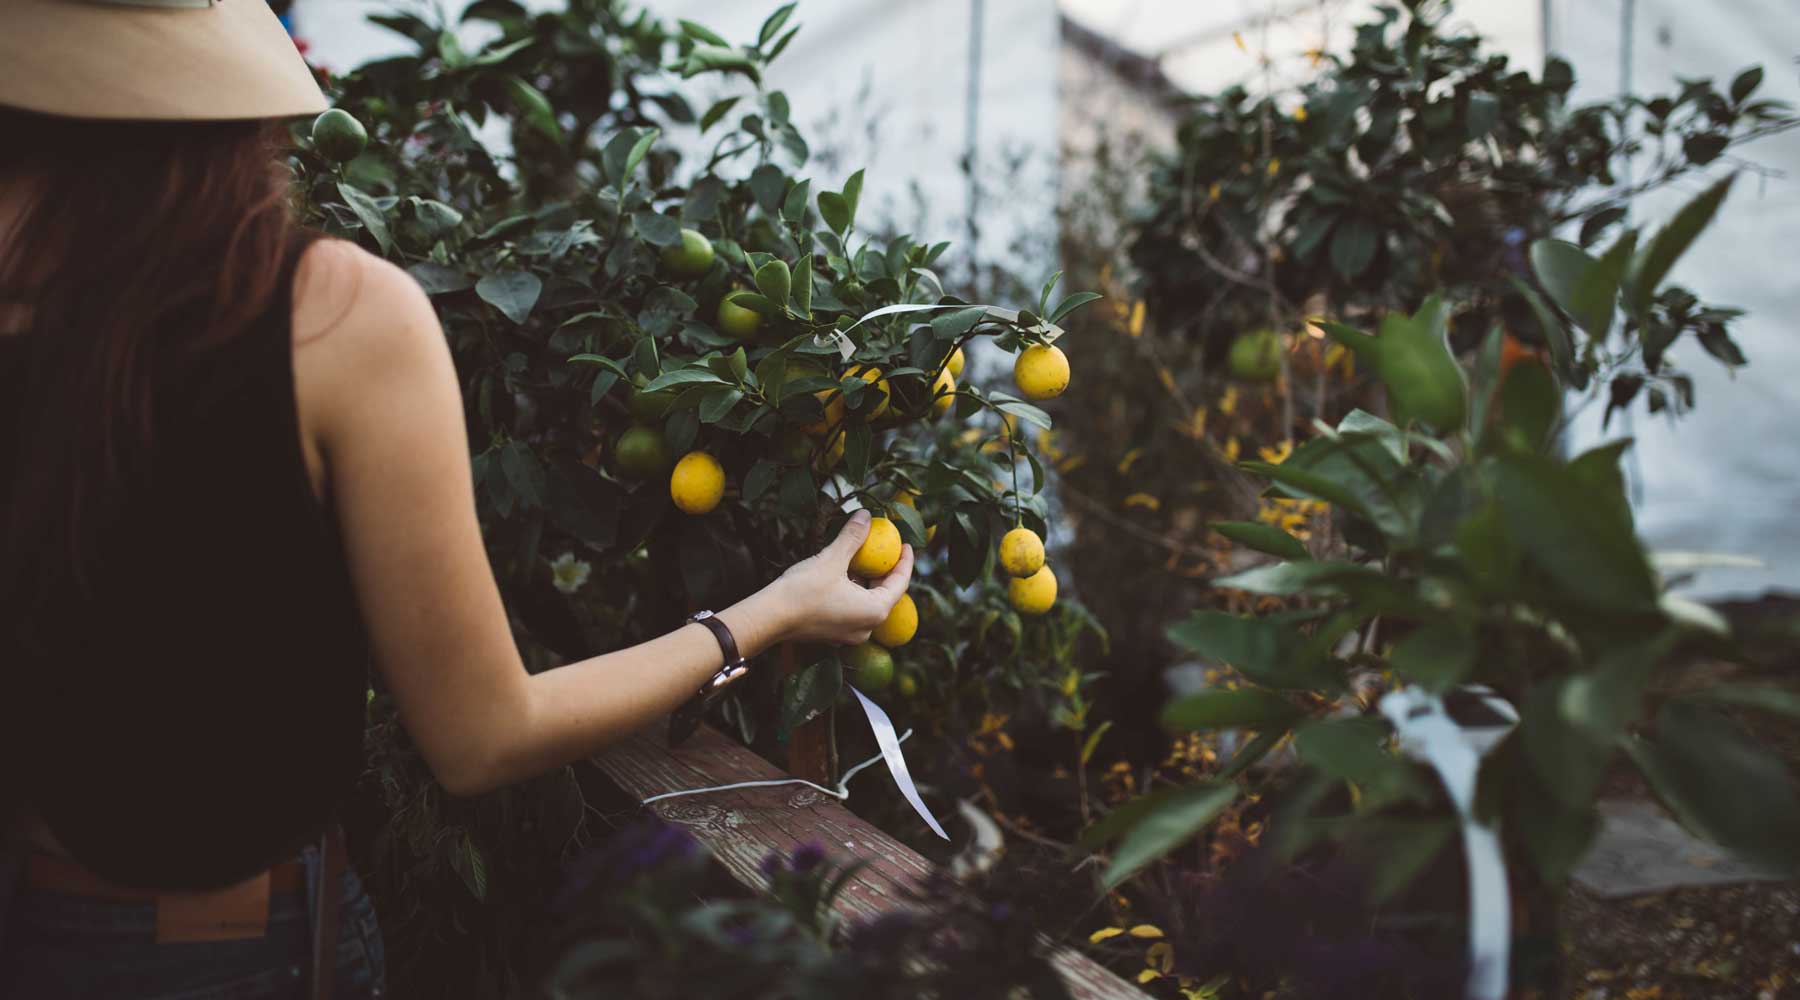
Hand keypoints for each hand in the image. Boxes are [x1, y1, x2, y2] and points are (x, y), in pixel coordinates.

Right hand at [767, 510, 913, 645]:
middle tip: (884, 549)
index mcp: (875, 611)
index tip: (906, 544)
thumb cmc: (803, 589)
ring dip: (866, 582)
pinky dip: (852, 593)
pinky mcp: (833, 635)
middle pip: (885, 594)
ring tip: (861, 559)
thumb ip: (853, 537)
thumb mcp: (832, 558)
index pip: (900, 583)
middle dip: (884, 571)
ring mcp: (849, 635)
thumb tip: (866, 515)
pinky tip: (842, 576)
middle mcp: (867, 628)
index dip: (905, 561)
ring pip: (867, 603)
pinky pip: (852, 611)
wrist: (769, 617)